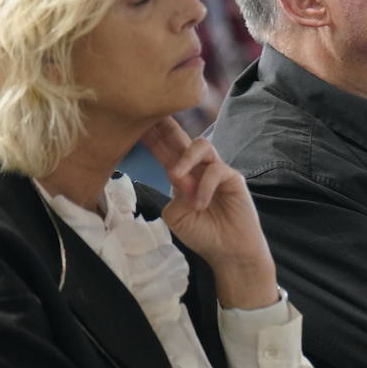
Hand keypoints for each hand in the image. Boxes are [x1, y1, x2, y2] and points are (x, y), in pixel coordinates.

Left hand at [141, 117, 277, 309]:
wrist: (228, 252)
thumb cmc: (203, 234)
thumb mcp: (177, 215)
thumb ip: (174, 194)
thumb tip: (176, 174)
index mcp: (181, 175)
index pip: (164, 150)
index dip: (152, 137)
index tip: (133, 123)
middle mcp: (198, 168)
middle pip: (181, 138)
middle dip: (165, 126)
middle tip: (150, 115)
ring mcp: (216, 170)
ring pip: (202, 145)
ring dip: (185, 157)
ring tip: (175, 175)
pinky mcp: (233, 178)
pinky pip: (216, 171)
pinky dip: (204, 188)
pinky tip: (200, 204)